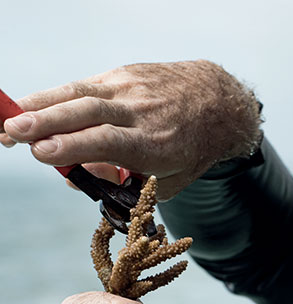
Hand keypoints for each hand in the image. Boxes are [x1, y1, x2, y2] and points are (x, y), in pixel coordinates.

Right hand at [1, 61, 261, 199]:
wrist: (217, 104)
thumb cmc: (190, 150)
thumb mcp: (169, 181)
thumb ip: (127, 184)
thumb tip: (78, 176)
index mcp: (156, 144)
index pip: (108, 142)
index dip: (73, 146)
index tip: (41, 153)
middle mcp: (141, 112)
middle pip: (87, 113)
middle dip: (45, 123)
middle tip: (10, 134)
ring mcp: (131, 88)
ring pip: (79, 93)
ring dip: (40, 105)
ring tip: (8, 119)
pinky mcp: (124, 74)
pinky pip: (85, 85)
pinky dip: (56, 95)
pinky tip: (32, 106)